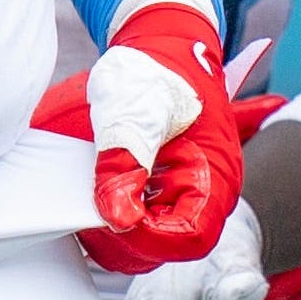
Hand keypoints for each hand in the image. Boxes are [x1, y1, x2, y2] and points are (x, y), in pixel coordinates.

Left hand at [86, 0, 241, 260]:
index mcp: (215, 177)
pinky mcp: (157, 198)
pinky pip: (131, 227)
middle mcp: (204, 197)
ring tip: (87, 191)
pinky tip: (91, 189)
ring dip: (108, 229)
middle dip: (119, 236)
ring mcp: (180, 200)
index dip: (145, 236)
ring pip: (142, 245)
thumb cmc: (154, 73)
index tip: (107, 217)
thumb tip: (117, 217)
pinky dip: (105, 217)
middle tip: (85, 203)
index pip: (188, 238)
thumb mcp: (134, 107)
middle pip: (162, 250)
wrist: (157, 49)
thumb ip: (125, 158)